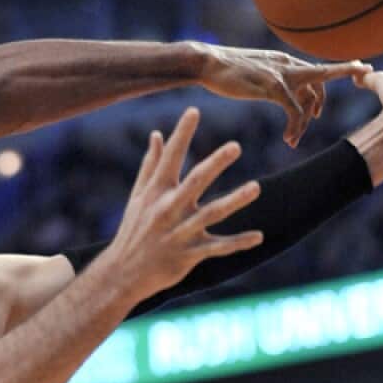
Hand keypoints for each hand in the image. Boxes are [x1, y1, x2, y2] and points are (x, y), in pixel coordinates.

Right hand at [110, 108, 263, 298]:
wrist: (123, 272)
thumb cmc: (133, 230)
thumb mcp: (138, 197)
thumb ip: (150, 165)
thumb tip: (156, 134)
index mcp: (156, 192)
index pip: (170, 158)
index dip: (181, 134)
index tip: (194, 110)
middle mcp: (168, 209)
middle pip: (195, 182)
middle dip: (215, 164)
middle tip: (235, 147)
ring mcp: (179, 232)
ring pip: (211, 213)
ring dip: (235, 200)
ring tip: (256, 187)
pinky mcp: (189, 254)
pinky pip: (217, 248)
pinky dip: (237, 243)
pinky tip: (258, 236)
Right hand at [195, 43, 370, 147]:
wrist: (205, 62)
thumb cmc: (222, 70)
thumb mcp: (252, 71)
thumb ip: (267, 77)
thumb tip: (272, 87)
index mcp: (283, 61)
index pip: (314, 67)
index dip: (335, 71)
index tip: (357, 68)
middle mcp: (287, 65)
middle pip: (323, 74)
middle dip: (346, 73)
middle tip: (354, 86)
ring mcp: (282, 75)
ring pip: (308, 100)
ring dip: (304, 123)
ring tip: (293, 139)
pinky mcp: (273, 87)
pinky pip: (294, 111)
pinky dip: (295, 126)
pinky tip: (288, 138)